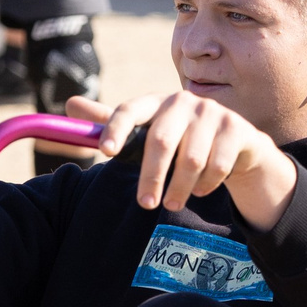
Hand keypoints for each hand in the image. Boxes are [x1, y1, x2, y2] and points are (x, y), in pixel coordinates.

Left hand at [71, 92, 297, 231]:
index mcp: (155, 102)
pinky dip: (206, 185)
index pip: (130, 110)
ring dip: (180, 188)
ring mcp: (212, 113)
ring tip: (174, 202)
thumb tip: (70, 103)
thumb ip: (111, 122)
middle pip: (161, 141)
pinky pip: (218, 166)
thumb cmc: (180, 139)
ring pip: (191, 160)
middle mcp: (183, 102)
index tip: (106, 152)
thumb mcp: (146, 132)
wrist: (236, 142)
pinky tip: (201, 189)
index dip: (116, 129)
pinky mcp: (236, 128)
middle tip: (145, 204)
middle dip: (151, 177)